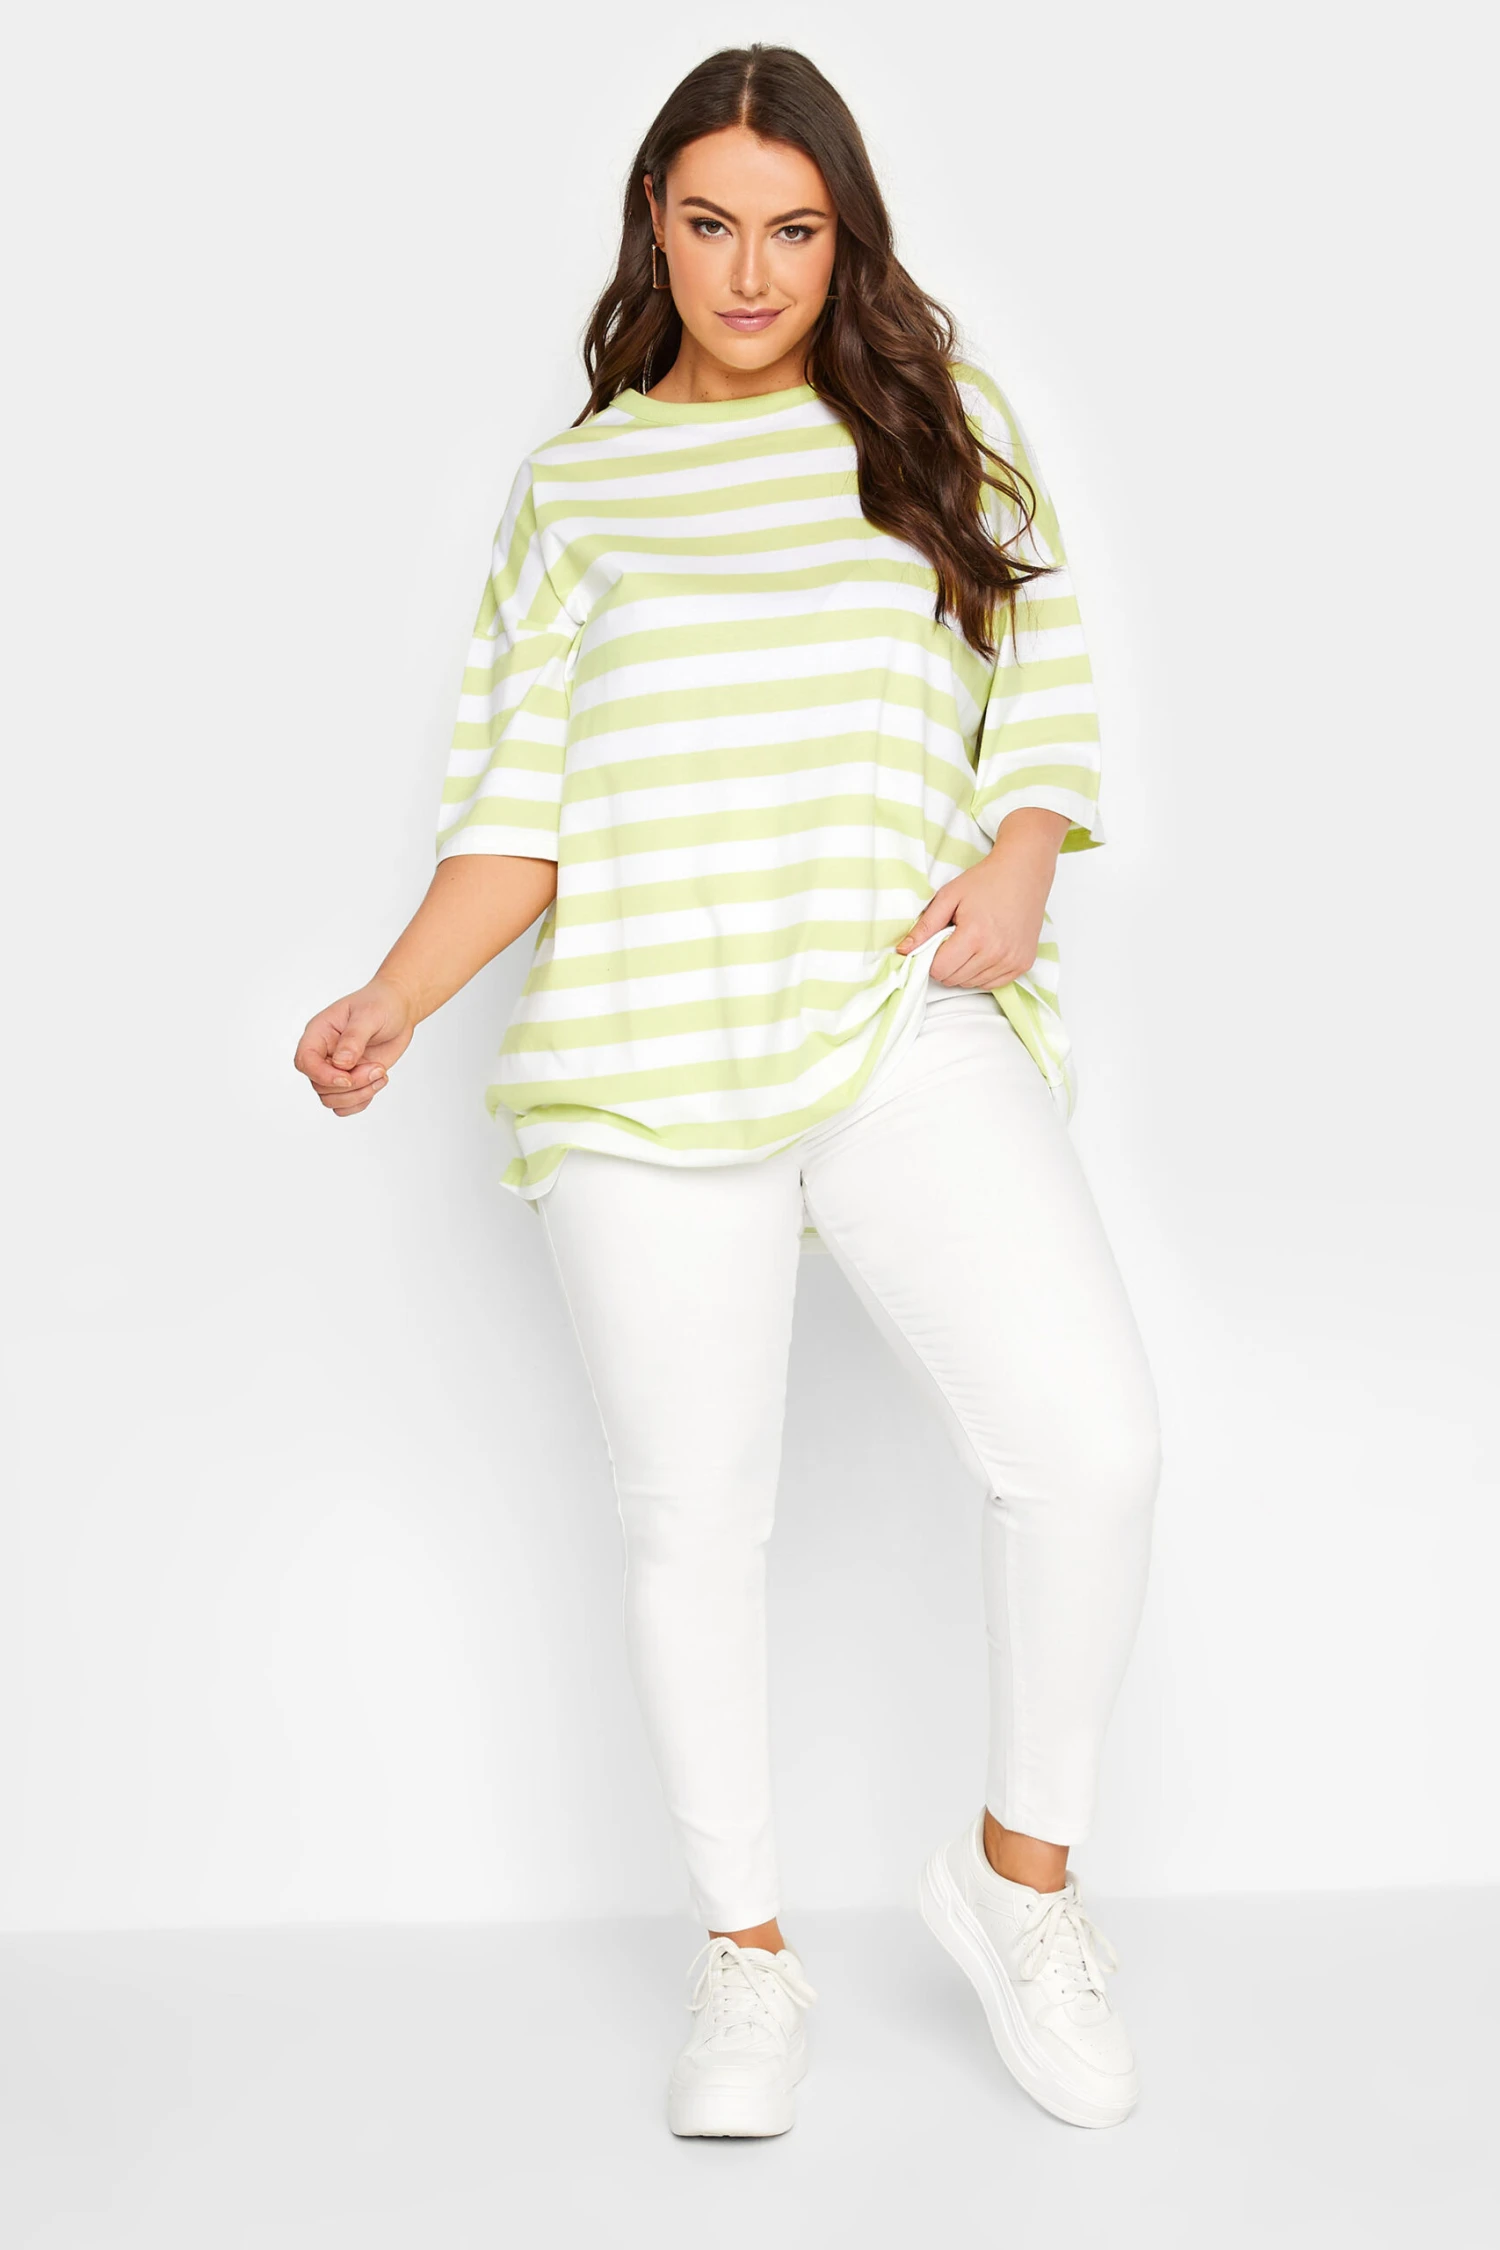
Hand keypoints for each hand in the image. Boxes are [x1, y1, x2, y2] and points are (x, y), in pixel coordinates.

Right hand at [293, 977, 416, 1116]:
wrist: (399, 1009)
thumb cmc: (381, 1004)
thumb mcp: (369, 1015)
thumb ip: (354, 1038)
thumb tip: (341, 1063)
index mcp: (319, 1033)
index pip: (305, 1061)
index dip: (322, 1075)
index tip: (348, 1077)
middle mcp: (323, 1053)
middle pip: (320, 1086)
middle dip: (352, 1085)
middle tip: (378, 1068)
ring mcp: (336, 1069)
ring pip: (331, 1099)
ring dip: (360, 1094)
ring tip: (381, 1073)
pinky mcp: (352, 1079)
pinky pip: (345, 1105)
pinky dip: (362, 1101)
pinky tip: (379, 1081)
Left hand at [895, 810, 1068, 989]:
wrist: (1024, 873)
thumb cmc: (986, 881)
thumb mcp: (949, 897)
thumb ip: (924, 926)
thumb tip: (903, 951)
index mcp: (975, 936)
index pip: (939, 970)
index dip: (931, 959)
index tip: (936, 943)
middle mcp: (996, 953)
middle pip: (954, 979)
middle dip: (946, 964)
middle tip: (954, 939)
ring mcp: (1012, 961)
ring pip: (972, 984)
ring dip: (964, 969)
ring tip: (971, 942)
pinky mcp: (1023, 965)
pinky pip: (992, 984)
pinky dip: (982, 973)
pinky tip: (985, 950)